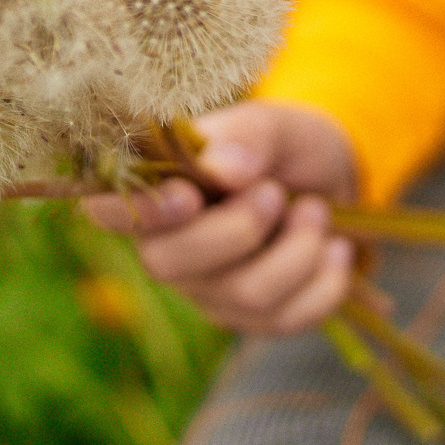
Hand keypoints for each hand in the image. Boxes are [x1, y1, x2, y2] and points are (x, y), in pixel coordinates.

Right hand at [81, 101, 357, 333]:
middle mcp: (170, 249)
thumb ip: (245, 137)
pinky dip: (326, 280)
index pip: (107, 212)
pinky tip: (337, 248)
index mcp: (156, 192)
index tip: (189, 195)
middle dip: (238, 229)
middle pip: (169, 264)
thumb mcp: (272, 124)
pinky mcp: (257, 321)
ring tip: (318, 211)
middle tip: (277, 193)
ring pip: (244, 294)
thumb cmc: (284, 148)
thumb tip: (226, 169)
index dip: (138, 212)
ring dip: (297, 248)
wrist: (335, 180)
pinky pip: (289, 318)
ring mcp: (211, 293)